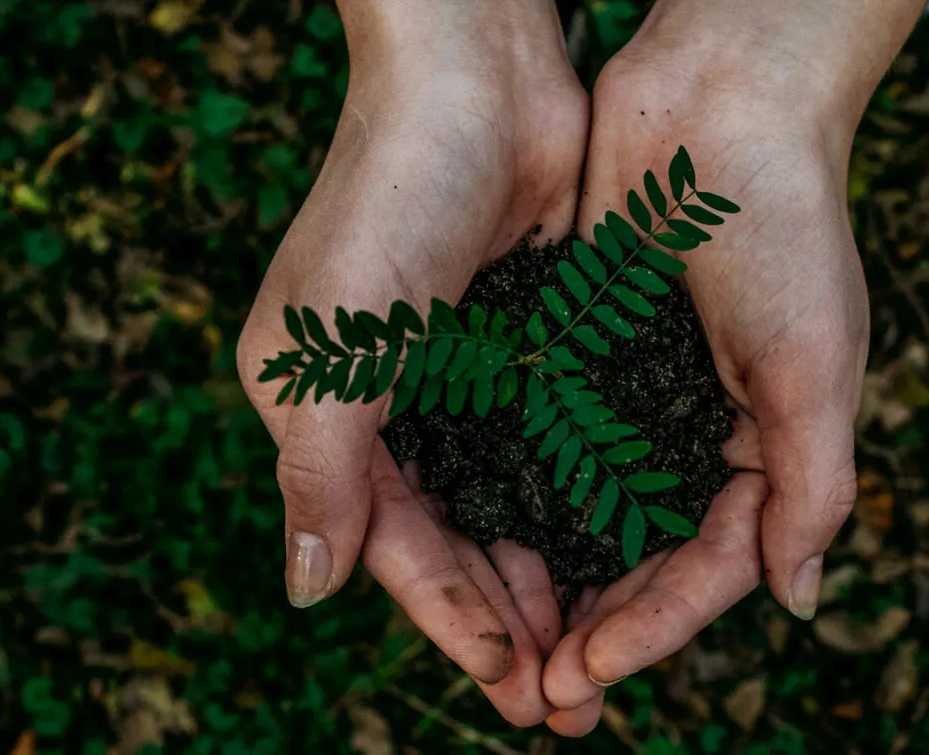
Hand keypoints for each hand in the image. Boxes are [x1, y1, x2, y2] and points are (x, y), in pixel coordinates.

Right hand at [235, 1, 584, 725]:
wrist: (477, 75)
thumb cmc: (387, 199)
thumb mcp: (334, 349)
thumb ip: (320, 474)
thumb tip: (306, 592)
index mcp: (324, 411)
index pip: (390, 543)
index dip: (448, 618)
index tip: (511, 682)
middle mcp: (389, 403)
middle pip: (453, 541)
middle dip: (507, 622)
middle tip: (566, 704)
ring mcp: (462, 375)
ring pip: (509, 506)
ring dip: (549, 579)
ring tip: (600, 654)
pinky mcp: (526, 344)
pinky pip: (554, 447)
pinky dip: (580, 505)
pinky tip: (622, 555)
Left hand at [538, 1, 926, 733]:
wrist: (722, 100)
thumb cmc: (786, 228)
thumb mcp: (816, 367)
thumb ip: (812, 487)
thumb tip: (798, 603)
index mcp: (767, 448)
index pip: (709, 567)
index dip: (653, 628)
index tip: (587, 673)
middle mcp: (697, 433)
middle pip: (641, 559)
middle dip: (594, 629)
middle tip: (536, 697)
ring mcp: (635, 395)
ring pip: (584, 514)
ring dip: (547, 581)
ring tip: (499, 645)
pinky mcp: (579, 352)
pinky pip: (544, 442)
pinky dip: (515, 494)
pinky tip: (471, 538)